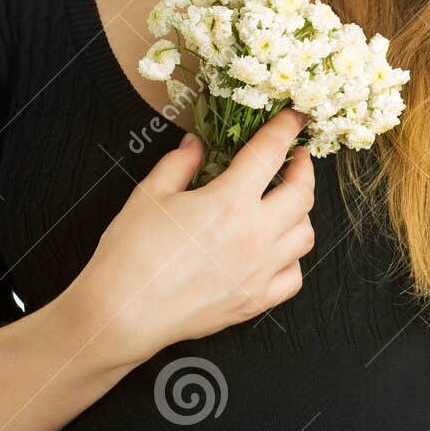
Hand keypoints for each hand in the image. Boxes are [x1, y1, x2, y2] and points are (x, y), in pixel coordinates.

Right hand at [72, 107, 314, 369]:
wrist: (123, 312)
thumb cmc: (131, 254)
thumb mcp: (150, 194)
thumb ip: (179, 164)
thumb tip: (196, 146)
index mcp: (229, 202)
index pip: (270, 153)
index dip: (286, 129)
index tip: (295, 118)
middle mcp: (254, 236)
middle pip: (302, 194)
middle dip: (304, 169)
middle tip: (296, 159)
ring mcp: (259, 271)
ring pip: (305, 236)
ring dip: (302, 213)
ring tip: (287, 203)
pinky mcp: (254, 301)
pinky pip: (293, 277)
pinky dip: (292, 259)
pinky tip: (277, 250)